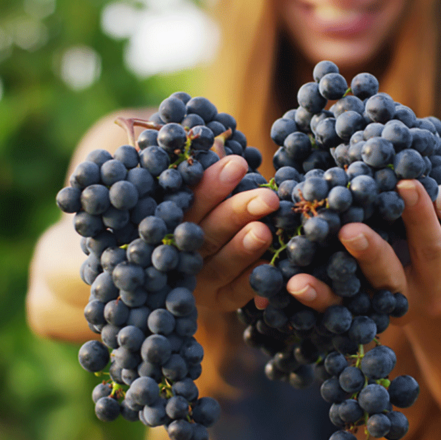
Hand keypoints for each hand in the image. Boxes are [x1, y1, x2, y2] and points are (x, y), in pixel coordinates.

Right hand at [185, 155, 278, 311]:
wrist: (187, 268)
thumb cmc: (202, 210)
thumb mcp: (200, 191)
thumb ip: (206, 172)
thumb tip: (219, 139)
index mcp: (170, 221)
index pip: (188, 202)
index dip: (211, 185)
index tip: (236, 163)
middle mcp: (179, 252)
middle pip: (205, 232)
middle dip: (236, 212)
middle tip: (267, 197)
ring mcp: (198, 281)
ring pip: (220, 265)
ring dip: (242, 248)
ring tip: (264, 230)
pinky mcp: (218, 301)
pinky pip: (235, 294)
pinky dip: (252, 282)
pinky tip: (270, 266)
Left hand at [281, 181, 440, 321]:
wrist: (432, 271)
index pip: (434, 248)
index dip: (423, 218)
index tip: (407, 185)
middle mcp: (409, 302)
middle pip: (390, 278)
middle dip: (371, 253)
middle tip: (350, 230)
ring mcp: (377, 311)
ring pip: (353, 301)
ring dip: (328, 289)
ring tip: (302, 277)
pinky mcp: (351, 315)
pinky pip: (330, 311)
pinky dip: (311, 299)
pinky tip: (292, 284)